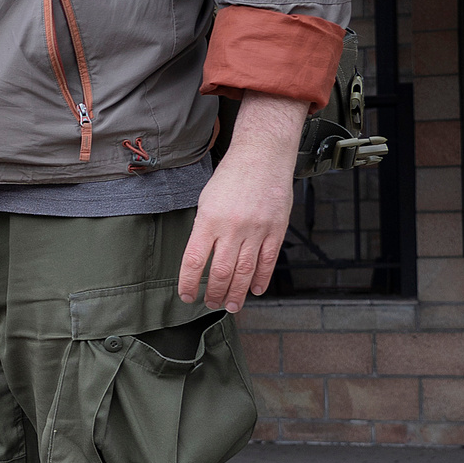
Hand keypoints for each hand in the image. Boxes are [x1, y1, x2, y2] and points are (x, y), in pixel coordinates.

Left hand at [179, 93, 310, 312]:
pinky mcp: (276, 230)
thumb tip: (201, 258)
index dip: (189, 283)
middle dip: (214, 293)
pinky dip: (261, 279)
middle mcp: (233, 228)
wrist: (262, 156)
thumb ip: (205, 229)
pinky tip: (254, 290)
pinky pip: (268, 261)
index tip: (186, 296)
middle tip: (210, 304)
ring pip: (245, 271)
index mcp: (209, 220)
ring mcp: (257, 230)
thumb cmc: (231, 176)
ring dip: (236, 293)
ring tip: (231, 306)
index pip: (194, 260)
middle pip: (221, 271)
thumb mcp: (207, 200)